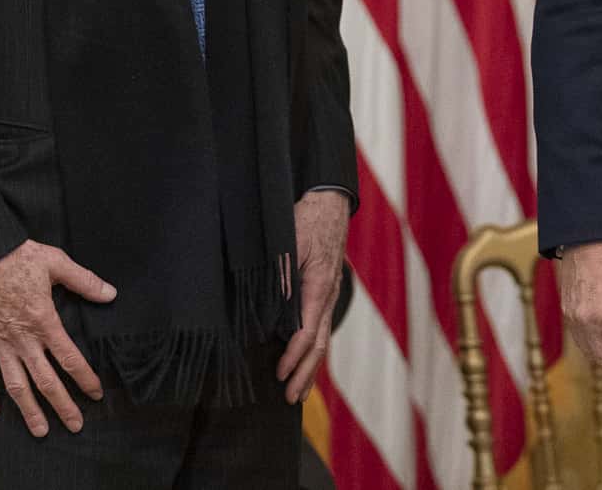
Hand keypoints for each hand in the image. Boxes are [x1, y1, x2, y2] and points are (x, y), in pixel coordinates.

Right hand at [0, 239, 115, 435]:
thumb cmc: (16, 257)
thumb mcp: (55, 262)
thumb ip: (84, 281)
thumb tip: (111, 294)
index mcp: (44, 321)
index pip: (70, 358)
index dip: (85, 378)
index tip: (95, 394)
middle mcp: (23, 339)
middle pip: (46, 380)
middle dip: (63, 405)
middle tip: (75, 425)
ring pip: (16, 385)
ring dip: (29, 410)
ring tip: (41, 431)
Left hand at [278, 189, 350, 402]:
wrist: (330, 202)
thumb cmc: (307, 219)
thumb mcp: (289, 243)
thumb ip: (281, 276)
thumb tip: (271, 311)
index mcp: (319, 286)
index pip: (307, 331)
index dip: (293, 355)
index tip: (279, 373)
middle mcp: (328, 295)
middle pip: (320, 344)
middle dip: (305, 373)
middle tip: (290, 398)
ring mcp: (330, 295)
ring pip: (323, 339)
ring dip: (311, 368)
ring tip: (299, 393)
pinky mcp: (326, 292)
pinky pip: (321, 327)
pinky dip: (313, 350)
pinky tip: (306, 362)